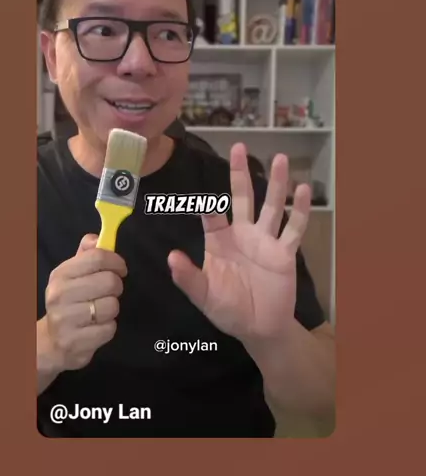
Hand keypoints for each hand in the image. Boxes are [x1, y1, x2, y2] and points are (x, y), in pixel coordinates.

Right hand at [39, 234, 126, 371]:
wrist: (51, 342)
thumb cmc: (68, 302)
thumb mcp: (72, 275)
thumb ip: (86, 254)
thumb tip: (97, 238)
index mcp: (61, 274)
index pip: (97, 257)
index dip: (116, 261)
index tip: (121, 269)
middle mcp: (60, 295)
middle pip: (109, 281)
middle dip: (116, 287)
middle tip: (109, 292)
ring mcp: (66, 320)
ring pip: (112, 306)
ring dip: (112, 309)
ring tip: (100, 311)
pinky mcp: (75, 342)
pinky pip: (109, 328)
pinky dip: (108, 328)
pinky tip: (96, 327)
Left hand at [168, 144, 310, 342]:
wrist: (259, 328)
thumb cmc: (228, 310)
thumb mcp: (204, 296)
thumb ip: (188, 278)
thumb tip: (171, 257)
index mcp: (220, 241)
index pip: (212, 215)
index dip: (207, 205)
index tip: (204, 198)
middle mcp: (243, 233)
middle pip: (243, 197)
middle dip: (240, 173)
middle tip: (239, 147)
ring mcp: (266, 240)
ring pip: (272, 205)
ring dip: (276, 182)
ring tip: (280, 158)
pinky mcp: (285, 252)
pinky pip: (293, 228)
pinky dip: (300, 210)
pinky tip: (304, 190)